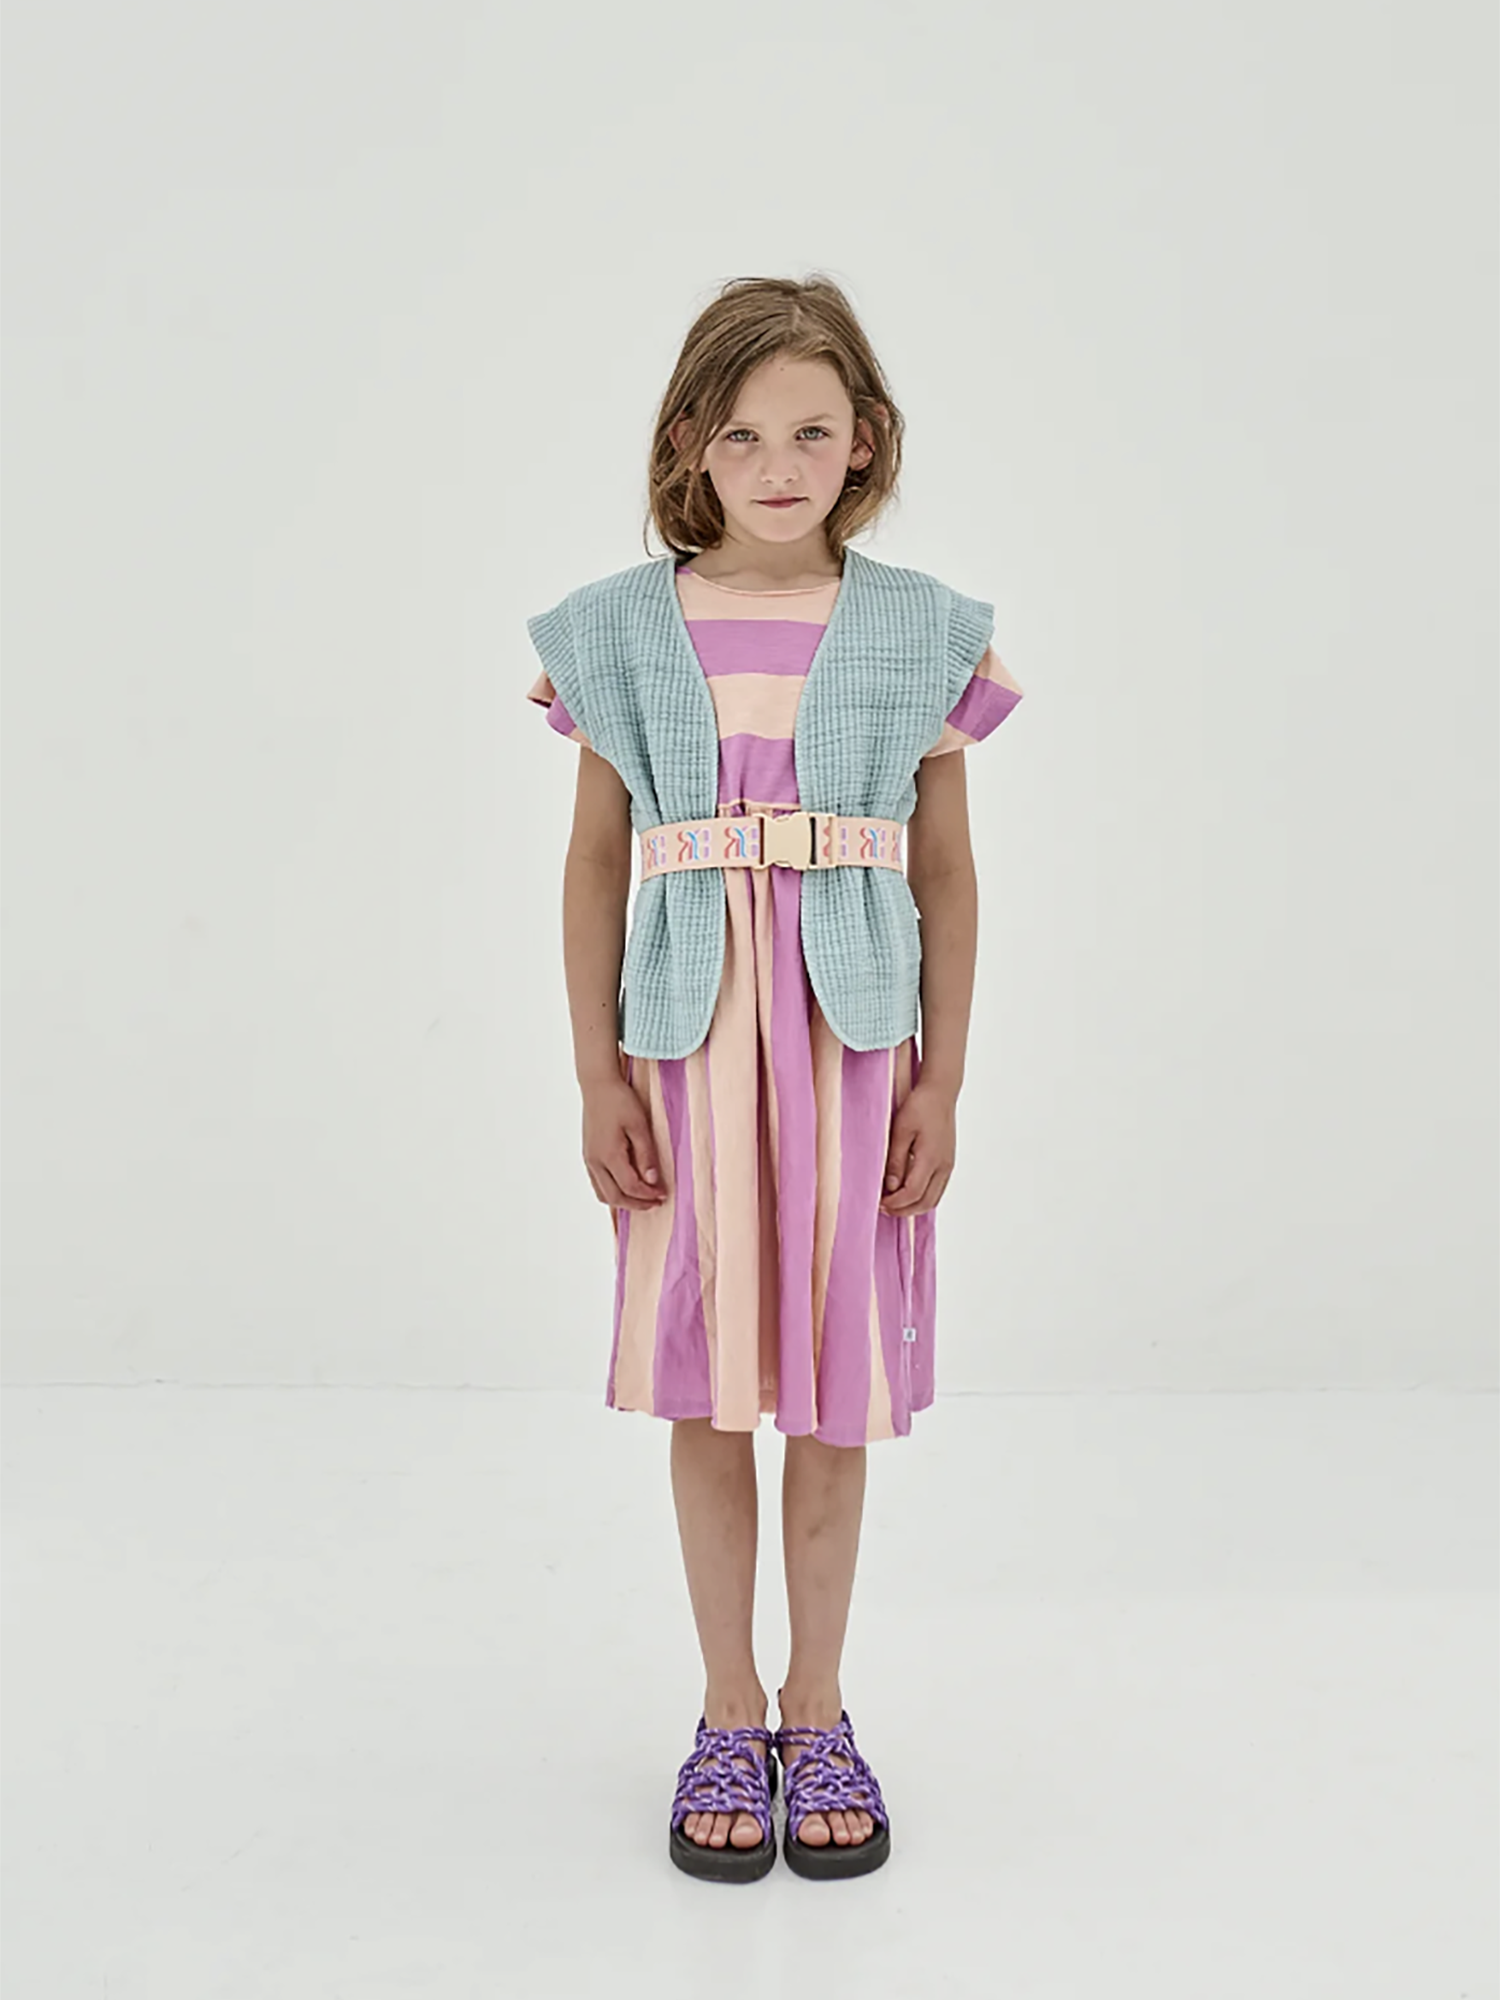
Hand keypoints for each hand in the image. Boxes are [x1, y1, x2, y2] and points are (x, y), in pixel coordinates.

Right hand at [581, 1074, 666, 1211]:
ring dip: (623, 1201)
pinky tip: (626, 1186)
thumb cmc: (620, 1101)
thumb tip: (652, 1181)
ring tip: (642, 1198)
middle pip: (614, 1197)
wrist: (597, 1085)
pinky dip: (612, 1192)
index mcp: (609, 1155)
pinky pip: (597, 1184)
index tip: (664, 1194)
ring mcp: (589, 1159)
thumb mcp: (639, 1125)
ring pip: (603, 1194)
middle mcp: (595, 1162)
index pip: (630, 1186)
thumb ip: (646, 1155)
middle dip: (637, 1204)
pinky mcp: (588, 1155)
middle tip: (656, 1202)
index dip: (648, 1195)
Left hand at [880, 1079, 955, 1215]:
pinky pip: (937, 1190)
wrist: (941, 1093)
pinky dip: (923, 1198)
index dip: (895, 1203)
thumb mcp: (901, 1130)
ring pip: (933, 1199)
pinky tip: (907, 1193)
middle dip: (903, 1210)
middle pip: (925, 1202)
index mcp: (931, 1158)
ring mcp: (948, 1165)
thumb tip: (891, 1186)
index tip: (879, 1202)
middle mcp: (943, 1166)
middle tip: (883, 1208)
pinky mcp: (948, 1163)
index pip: (913, 1193)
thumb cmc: (920, 1106)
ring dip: (914, 1206)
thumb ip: (896, 1160)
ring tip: (893, 1203)